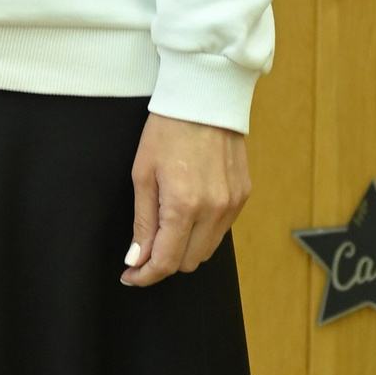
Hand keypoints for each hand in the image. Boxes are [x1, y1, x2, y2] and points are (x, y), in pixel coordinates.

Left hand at [122, 115, 249, 286]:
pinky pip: (222, 229)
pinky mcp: (244, 196)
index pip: (167, 262)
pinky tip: (189, 210)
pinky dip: (203, 230)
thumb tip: (138, 259)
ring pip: (208, 250)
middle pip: (189, 262)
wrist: (204, 98)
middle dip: (165, 261)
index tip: (131, 276)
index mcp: (184, 206)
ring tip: (166, 226)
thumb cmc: (166, 131)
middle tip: (145, 250)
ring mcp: (233, 204)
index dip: (146, 275)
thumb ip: (143, 222)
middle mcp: (214, 210)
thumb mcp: (142, 175)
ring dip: (185, 247)